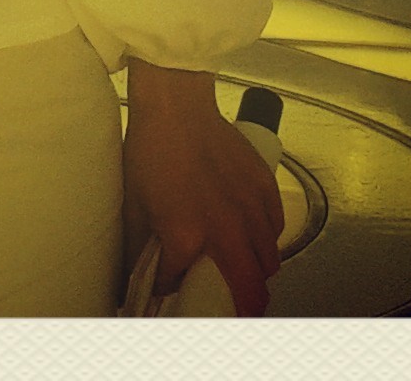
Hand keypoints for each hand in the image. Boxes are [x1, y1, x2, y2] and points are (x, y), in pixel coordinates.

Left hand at [122, 61, 283, 315]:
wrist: (175, 105)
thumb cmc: (150, 150)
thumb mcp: (134, 200)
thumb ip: (138, 242)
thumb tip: (134, 270)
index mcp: (186, 236)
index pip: (179, 283)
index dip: (169, 289)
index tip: (167, 288)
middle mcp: (226, 230)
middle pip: (251, 291)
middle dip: (242, 306)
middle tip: (232, 306)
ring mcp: (250, 210)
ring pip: (270, 263)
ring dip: (258, 273)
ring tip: (243, 269)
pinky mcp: (265, 187)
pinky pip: (277, 229)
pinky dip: (268, 239)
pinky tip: (253, 232)